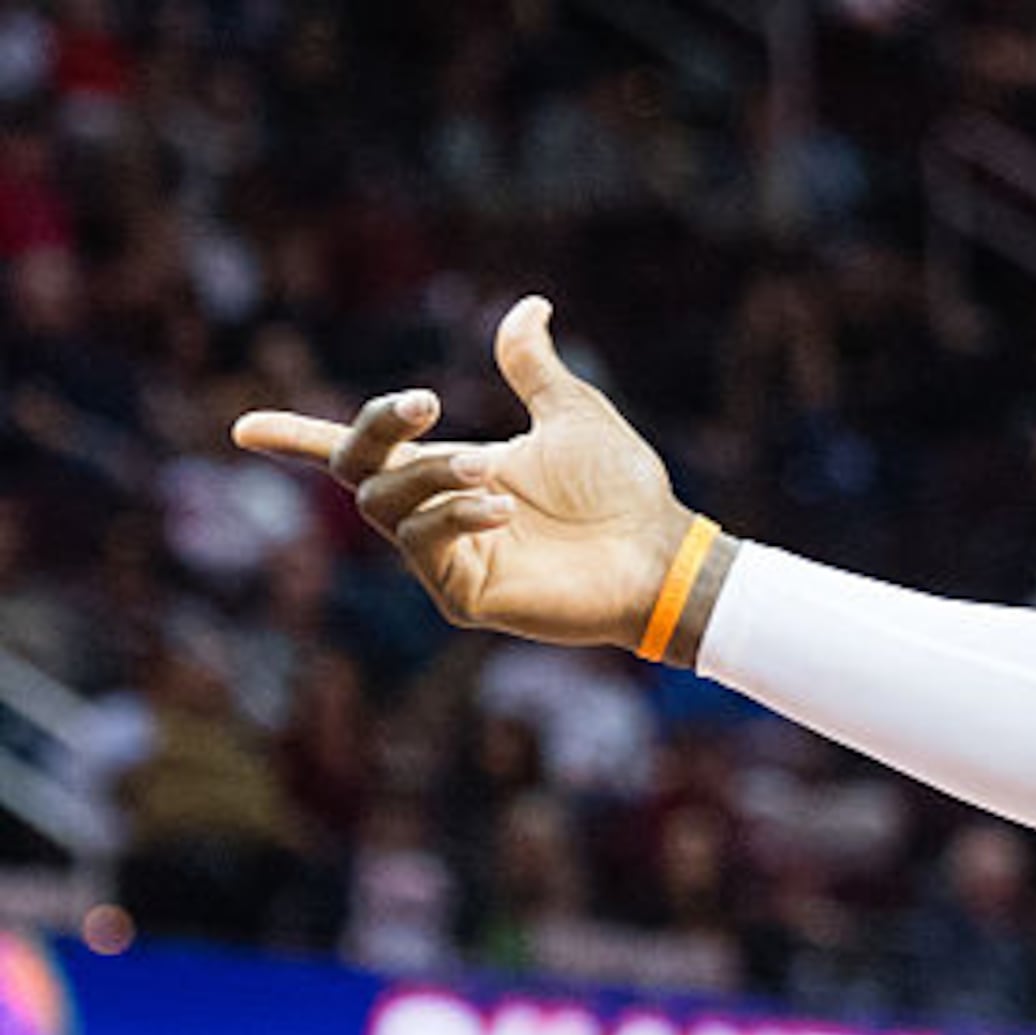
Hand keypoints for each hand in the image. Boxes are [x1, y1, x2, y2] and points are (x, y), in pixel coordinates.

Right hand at [231, 297, 692, 651]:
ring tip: (492, 471)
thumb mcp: (571, 414)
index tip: (242, 429)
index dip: (298, 438)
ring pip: (385, 507)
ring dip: (430, 475)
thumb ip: (532, 366)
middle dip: (377, 429)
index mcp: (447, 470)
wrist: (662, 552)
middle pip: (356, 470)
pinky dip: (454, 515)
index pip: (357, 453)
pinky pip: (425, 547)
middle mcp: (435, 514)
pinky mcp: (465, 597)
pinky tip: (501, 506)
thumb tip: (531, 307)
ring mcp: (446, 559)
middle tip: (426, 402)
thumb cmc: (623, 491)